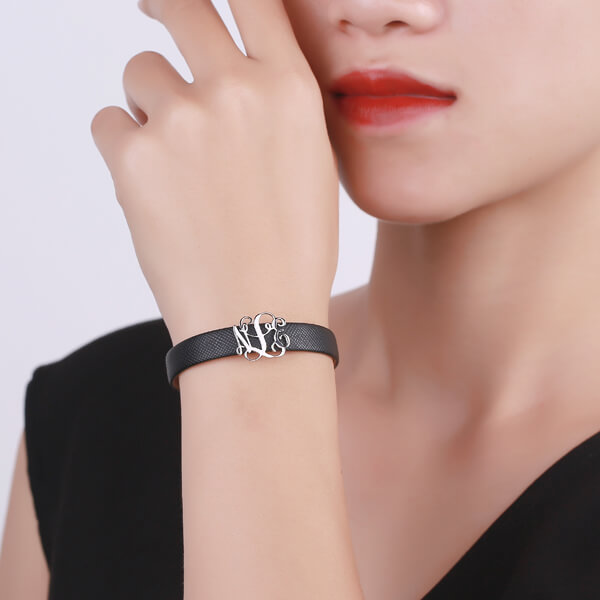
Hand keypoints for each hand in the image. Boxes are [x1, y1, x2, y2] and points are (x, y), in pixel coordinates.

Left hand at [90, 0, 338, 343]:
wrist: (257, 318)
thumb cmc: (292, 254)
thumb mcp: (311, 168)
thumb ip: (277, 109)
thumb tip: (235, 75)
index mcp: (290, 92)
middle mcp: (237, 92)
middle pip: (180, 7)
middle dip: (166, 14)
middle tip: (158, 29)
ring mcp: (182, 121)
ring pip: (139, 74)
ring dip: (150, 107)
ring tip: (176, 167)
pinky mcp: (134, 157)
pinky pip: (110, 123)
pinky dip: (125, 148)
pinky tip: (156, 191)